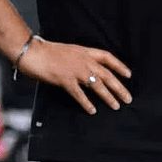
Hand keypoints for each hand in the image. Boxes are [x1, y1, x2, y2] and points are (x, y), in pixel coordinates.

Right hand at [17, 37, 132, 113]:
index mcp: (84, 51)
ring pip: (97, 84)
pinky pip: (79, 94)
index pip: (107, 57)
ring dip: (108, 96)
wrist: (32, 51)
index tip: (128, 74)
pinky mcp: (65, 79)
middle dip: (119, 87)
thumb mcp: (68, 51)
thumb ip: (79, 58)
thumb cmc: (47, 51)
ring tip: (116, 106)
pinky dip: (87, 103)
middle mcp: (83, 60)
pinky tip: (92, 110)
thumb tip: (88, 68)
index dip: (119, 66)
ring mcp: (75, 70)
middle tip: (128, 98)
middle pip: (107, 74)